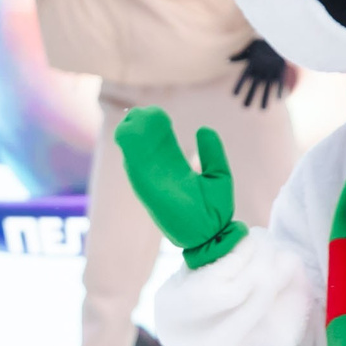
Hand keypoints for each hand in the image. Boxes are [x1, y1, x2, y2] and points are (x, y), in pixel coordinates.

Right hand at [115, 108, 244, 267]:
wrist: (212, 234)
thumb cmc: (217, 210)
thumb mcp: (218, 174)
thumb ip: (212, 152)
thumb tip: (203, 128)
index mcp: (176, 171)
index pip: (162, 146)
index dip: (156, 129)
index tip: (153, 113)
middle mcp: (161, 177)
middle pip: (145, 148)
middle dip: (140, 130)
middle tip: (138, 112)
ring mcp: (153, 183)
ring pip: (135, 156)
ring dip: (131, 137)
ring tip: (132, 118)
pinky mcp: (148, 190)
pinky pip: (134, 168)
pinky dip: (129, 151)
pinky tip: (127, 133)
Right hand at [229, 39, 289, 109]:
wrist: (277, 41)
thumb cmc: (261, 44)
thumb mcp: (250, 48)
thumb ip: (240, 55)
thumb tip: (229, 59)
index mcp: (252, 67)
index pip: (244, 78)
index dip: (239, 85)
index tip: (234, 95)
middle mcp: (260, 72)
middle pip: (254, 87)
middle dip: (250, 96)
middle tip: (245, 107)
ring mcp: (270, 73)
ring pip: (267, 88)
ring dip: (265, 98)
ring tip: (263, 109)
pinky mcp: (280, 72)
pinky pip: (279, 83)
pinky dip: (279, 90)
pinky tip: (278, 99)